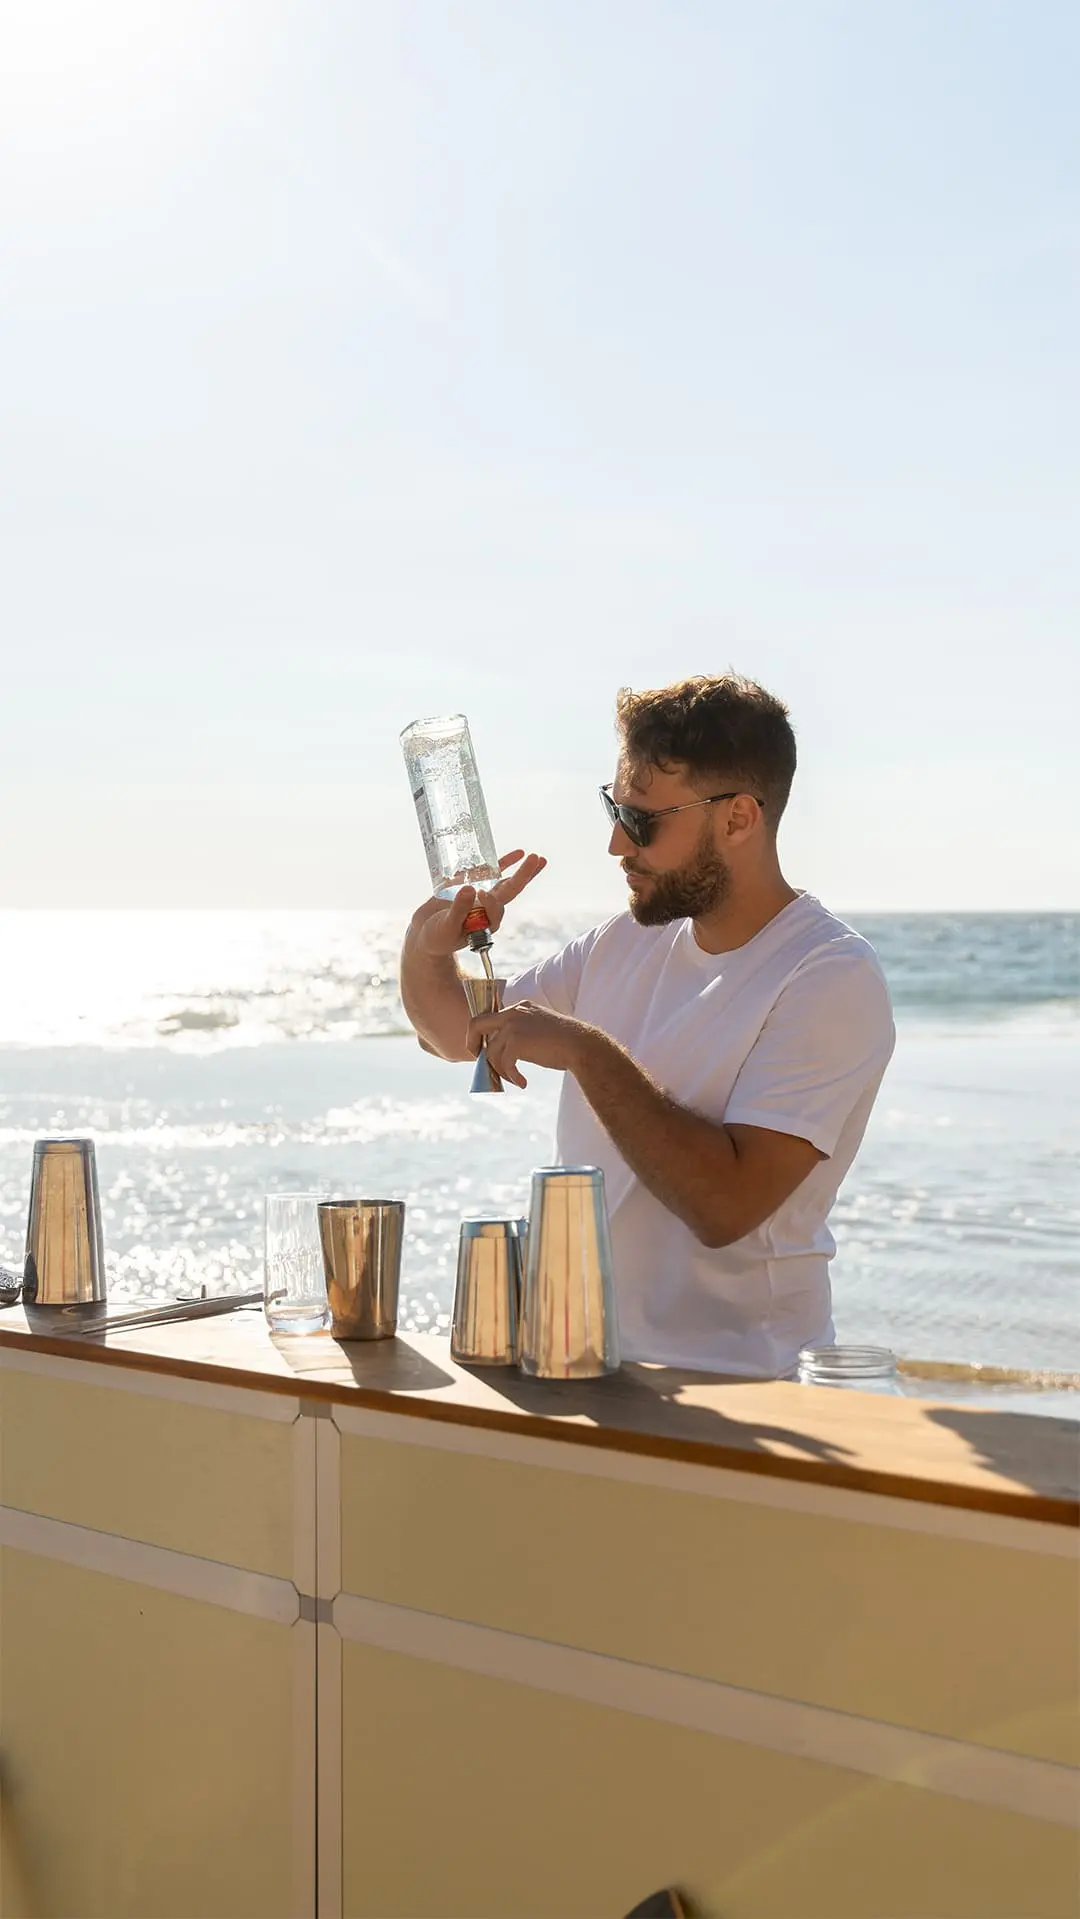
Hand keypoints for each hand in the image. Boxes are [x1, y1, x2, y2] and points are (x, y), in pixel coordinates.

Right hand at [411, 850, 545, 957]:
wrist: (424, 933)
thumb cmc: (436, 936)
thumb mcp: (446, 926)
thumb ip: (458, 910)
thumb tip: (470, 888)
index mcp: (486, 922)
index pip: (496, 907)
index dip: (492, 899)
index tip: (478, 893)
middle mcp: (487, 908)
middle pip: (511, 890)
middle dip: (524, 875)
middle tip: (537, 858)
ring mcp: (481, 895)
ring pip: (505, 881)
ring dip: (521, 870)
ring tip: (537, 857)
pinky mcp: (470, 885)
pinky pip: (489, 872)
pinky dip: (502, 863)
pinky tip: (517, 854)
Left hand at [466, 1000, 595, 1089]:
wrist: (582, 1046)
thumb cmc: (565, 1043)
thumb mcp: (540, 1029)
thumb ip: (521, 1033)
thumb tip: (503, 1052)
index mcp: (520, 1007)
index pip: (490, 1017)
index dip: (484, 1034)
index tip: (486, 1049)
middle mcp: (513, 1013)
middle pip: (476, 1024)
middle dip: (472, 1043)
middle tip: (479, 1060)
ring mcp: (513, 1026)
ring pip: (491, 1052)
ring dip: (500, 1069)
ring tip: (514, 1079)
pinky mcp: (516, 1042)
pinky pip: (504, 1063)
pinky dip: (511, 1076)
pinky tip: (523, 1083)